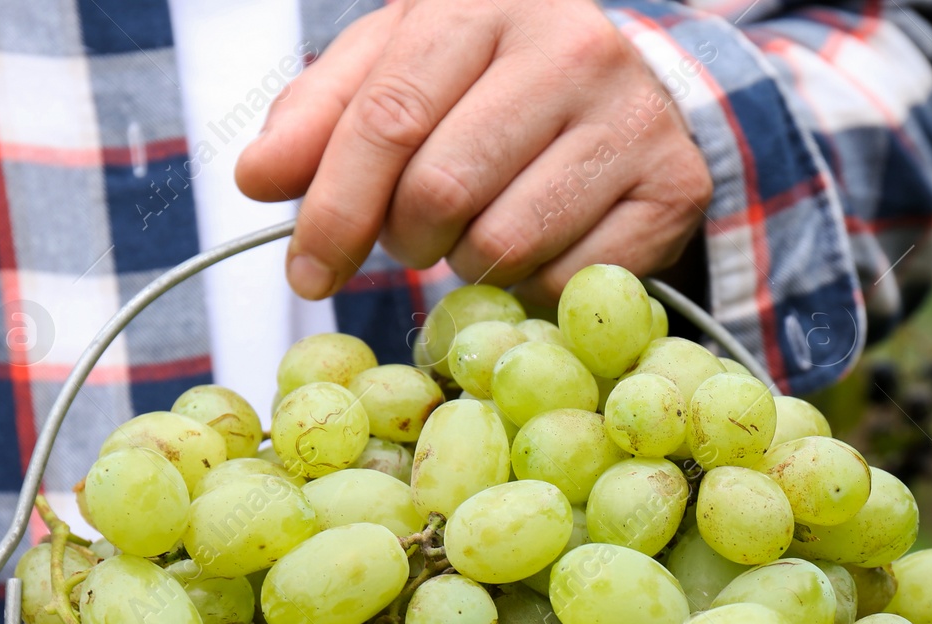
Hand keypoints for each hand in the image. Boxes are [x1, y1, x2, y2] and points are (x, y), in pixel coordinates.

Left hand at [236, 0, 712, 305]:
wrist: (630, 90)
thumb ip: (323, 118)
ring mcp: (634, 117)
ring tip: (473, 235)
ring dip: (465, 266)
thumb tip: (257, 179)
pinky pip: (568, 278)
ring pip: (505, 243)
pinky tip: (535, 250)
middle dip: (403, 238)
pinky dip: (531, 288)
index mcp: (487, 1)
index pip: (388, 113)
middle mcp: (573, 46)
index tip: (305, 272)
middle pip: (441, 188)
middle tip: (409, 239)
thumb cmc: (491, 82)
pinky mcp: (674, 186)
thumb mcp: (400, 70)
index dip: (334, 205)